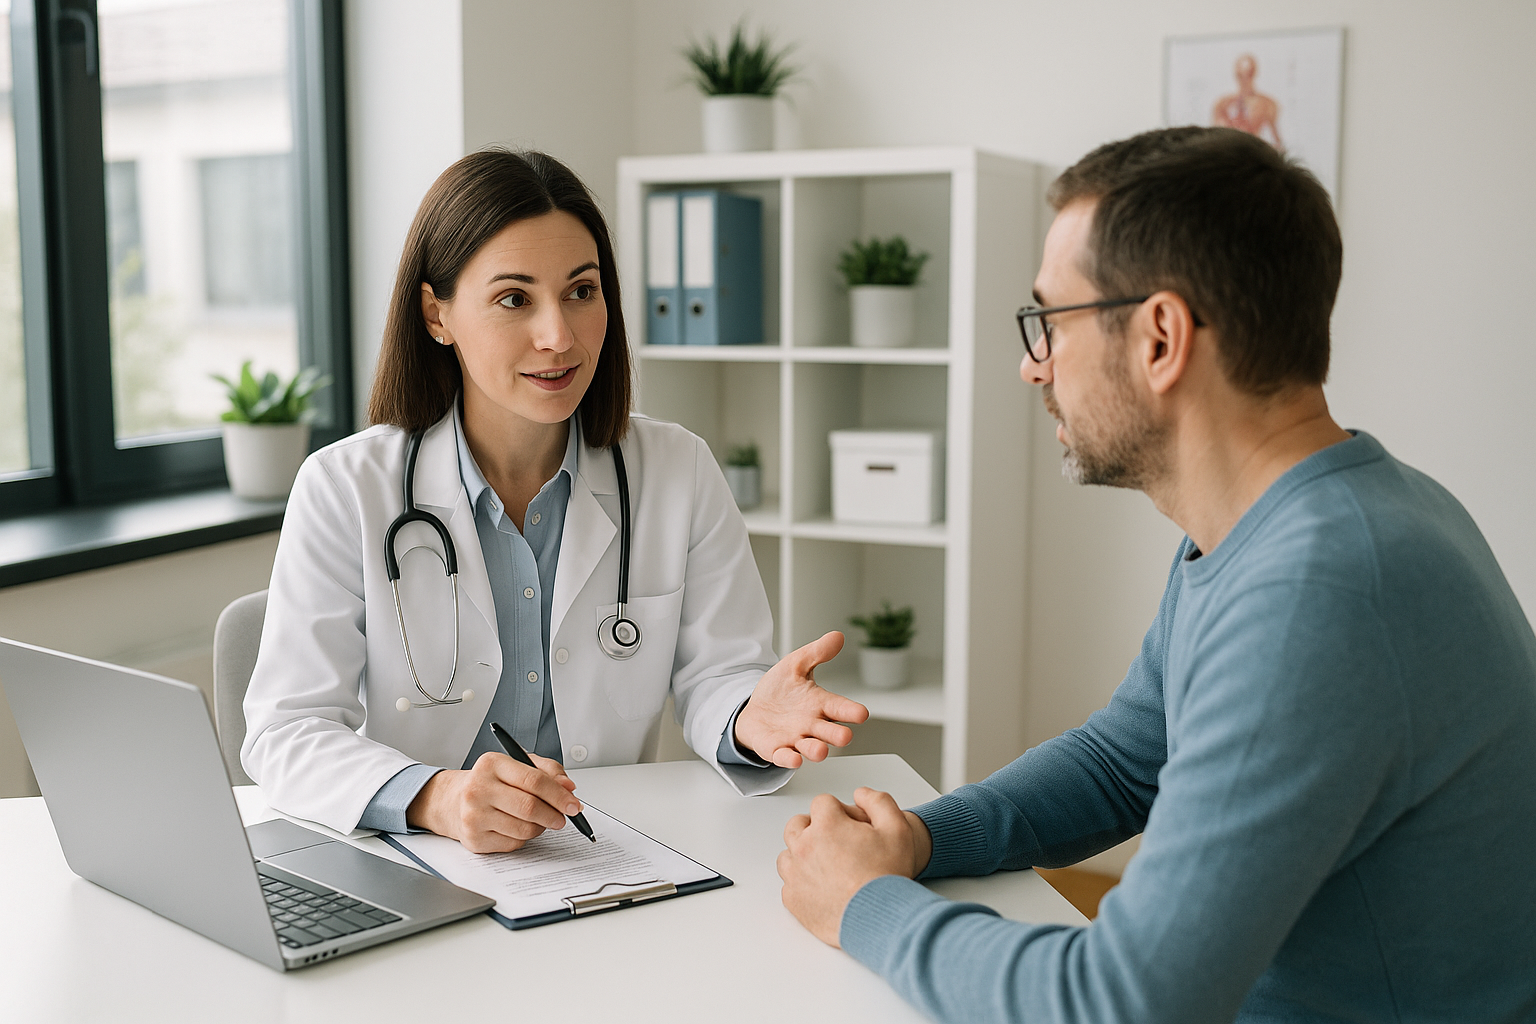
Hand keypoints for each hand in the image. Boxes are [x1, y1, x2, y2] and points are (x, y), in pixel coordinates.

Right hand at [406, 751, 580, 853]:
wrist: (452, 801)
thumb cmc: (490, 782)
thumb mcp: (517, 765)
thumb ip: (547, 770)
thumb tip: (568, 787)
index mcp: (491, 764)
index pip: (534, 780)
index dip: (559, 795)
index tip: (573, 804)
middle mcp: (478, 789)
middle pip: (530, 807)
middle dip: (554, 814)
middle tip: (563, 816)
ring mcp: (474, 816)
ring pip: (525, 829)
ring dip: (540, 827)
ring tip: (537, 819)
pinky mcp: (474, 839)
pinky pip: (514, 844)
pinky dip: (524, 838)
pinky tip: (516, 826)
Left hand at [734, 631, 868, 767]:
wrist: (754, 709)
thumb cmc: (780, 691)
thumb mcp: (795, 666)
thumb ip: (816, 653)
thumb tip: (837, 636)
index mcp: (820, 704)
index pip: (840, 707)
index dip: (851, 711)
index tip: (861, 714)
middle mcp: (813, 725)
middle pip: (830, 733)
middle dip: (837, 735)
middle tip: (844, 736)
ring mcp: (796, 740)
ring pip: (811, 749)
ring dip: (816, 751)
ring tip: (820, 750)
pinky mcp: (777, 750)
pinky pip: (785, 757)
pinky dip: (789, 760)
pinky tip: (794, 759)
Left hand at [777, 787, 931, 946]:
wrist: (881, 919)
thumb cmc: (887, 878)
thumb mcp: (898, 829)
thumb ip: (879, 802)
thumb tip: (861, 794)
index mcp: (827, 826)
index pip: (821, 803)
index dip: (839, 811)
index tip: (849, 826)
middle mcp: (805, 846)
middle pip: (798, 824)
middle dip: (815, 828)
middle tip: (837, 843)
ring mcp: (796, 874)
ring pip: (789, 853)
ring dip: (804, 854)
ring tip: (828, 865)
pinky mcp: (793, 899)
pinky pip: (788, 883)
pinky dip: (801, 882)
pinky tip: (821, 886)